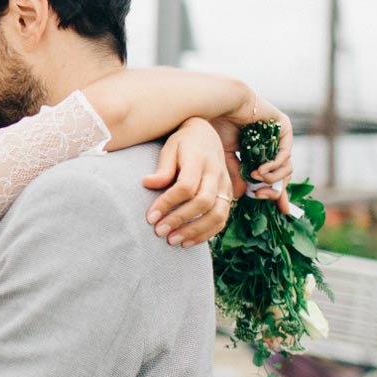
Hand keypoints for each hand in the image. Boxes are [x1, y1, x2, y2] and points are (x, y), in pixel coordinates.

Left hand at [141, 117, 232, 246]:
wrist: (207, 135)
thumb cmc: (183, 143)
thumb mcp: (169, 148)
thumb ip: (162, 168)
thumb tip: (147, 183)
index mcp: (199, 159)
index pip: (186, 186)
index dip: (167, 203)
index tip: (150, 216)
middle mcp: (216, 173)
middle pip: (203, 202)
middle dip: (180, 220)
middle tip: (160, 232)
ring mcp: (225, 185)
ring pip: (217, 214)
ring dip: (195, 231)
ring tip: (173, 241)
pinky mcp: (228, 195)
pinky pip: (222, 219)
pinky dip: (206, 233)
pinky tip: (188, 242)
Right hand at [214, 95, 295, 212]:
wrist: (220, 103)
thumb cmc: (218, 125)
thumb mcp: (225, 157)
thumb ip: (235, 175)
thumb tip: (239, 197)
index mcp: (258, 152)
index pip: (273, 178)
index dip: (276, 194)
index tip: (280, 211)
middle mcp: (271, 146)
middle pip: (283, 176)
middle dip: (275, 190)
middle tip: (261, 196)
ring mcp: (278, 137)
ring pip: (287, 168)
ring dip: (272, 178)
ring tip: (256, 178)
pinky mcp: (283, 127)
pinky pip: (285, 155)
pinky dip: (274, 167)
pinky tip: (260, 170)